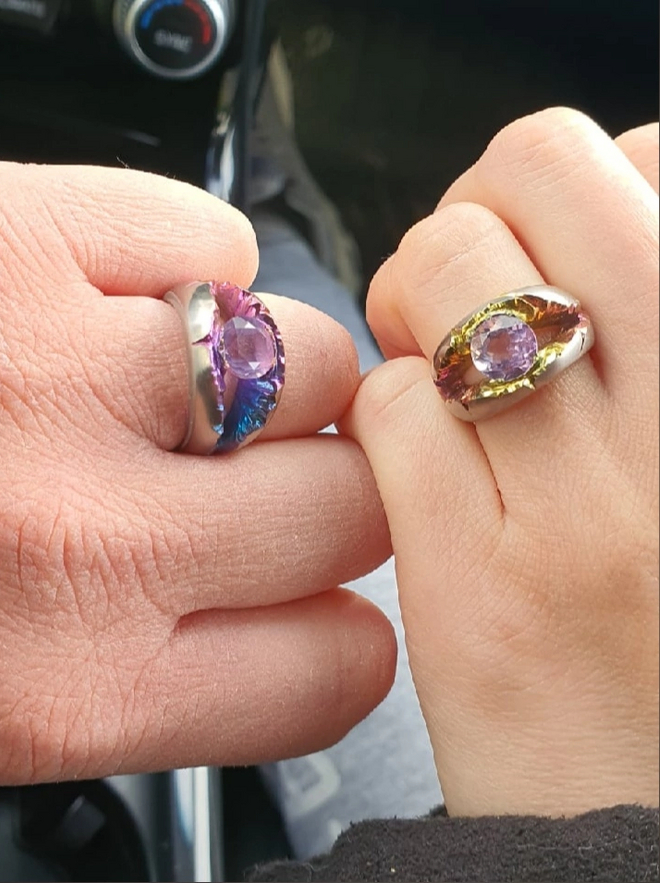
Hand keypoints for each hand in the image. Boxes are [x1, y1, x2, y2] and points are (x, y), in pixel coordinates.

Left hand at [0, 158, 394, 784]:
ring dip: (276, 377)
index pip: (334, 673)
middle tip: (258, 482)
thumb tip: (304, 625)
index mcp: (63, 682)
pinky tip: (116, 298)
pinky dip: (187, 267)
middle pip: (354, 508)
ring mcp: (51, 370)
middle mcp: (76, 538)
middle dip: (326, 496)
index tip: (326, 601)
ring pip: (314, 363)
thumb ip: (161, 676)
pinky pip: (209, 238)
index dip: (347, 632)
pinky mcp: (15, 229)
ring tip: (181, 380)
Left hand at [345, 109, 657, 815]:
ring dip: (415, 295)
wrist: (641, 821)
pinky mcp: (474, 585)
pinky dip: (383, 408)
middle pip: (539, 169)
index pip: (656, 156)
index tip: (558, 250)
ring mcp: (585, 506)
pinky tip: (415, 451)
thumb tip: (569, 240)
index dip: (582, 191)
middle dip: (483, 209)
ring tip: (433, 358)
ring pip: (448, 267)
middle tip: (475, 283)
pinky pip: (388, 404)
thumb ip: (648, 334)